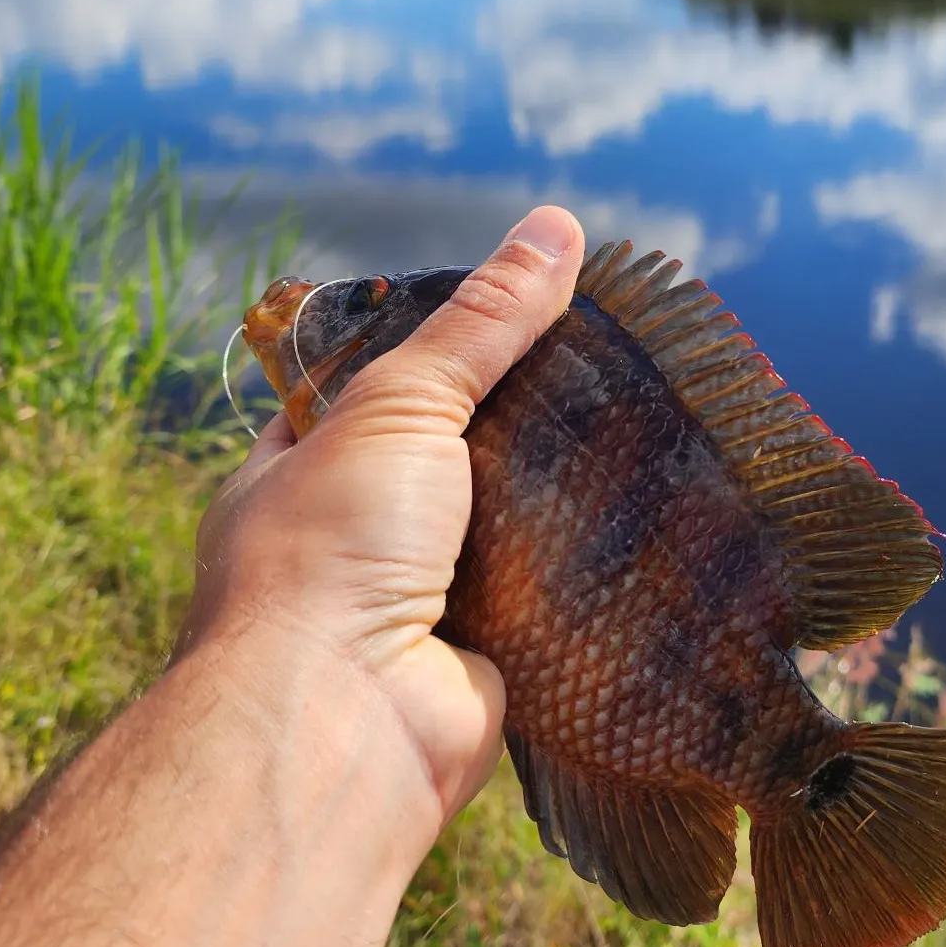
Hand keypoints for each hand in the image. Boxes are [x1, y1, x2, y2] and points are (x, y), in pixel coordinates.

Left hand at [175, 205, 585, 825]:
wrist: (347, 720)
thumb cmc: (337, 546)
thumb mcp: (401, 404)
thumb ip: (479, 325)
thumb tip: (557, 226)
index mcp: (299, 470)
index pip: (373, 389)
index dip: (441, 351)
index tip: (520, 318)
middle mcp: (353, 537)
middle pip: (452, 458)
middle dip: (518, 428)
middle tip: (605, 374)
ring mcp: (418, 600)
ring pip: (503, 528)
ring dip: (558, 498)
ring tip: (642, 432)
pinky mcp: (484, 654)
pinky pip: (542, 596)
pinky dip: (582, 568)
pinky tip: (645, 523)